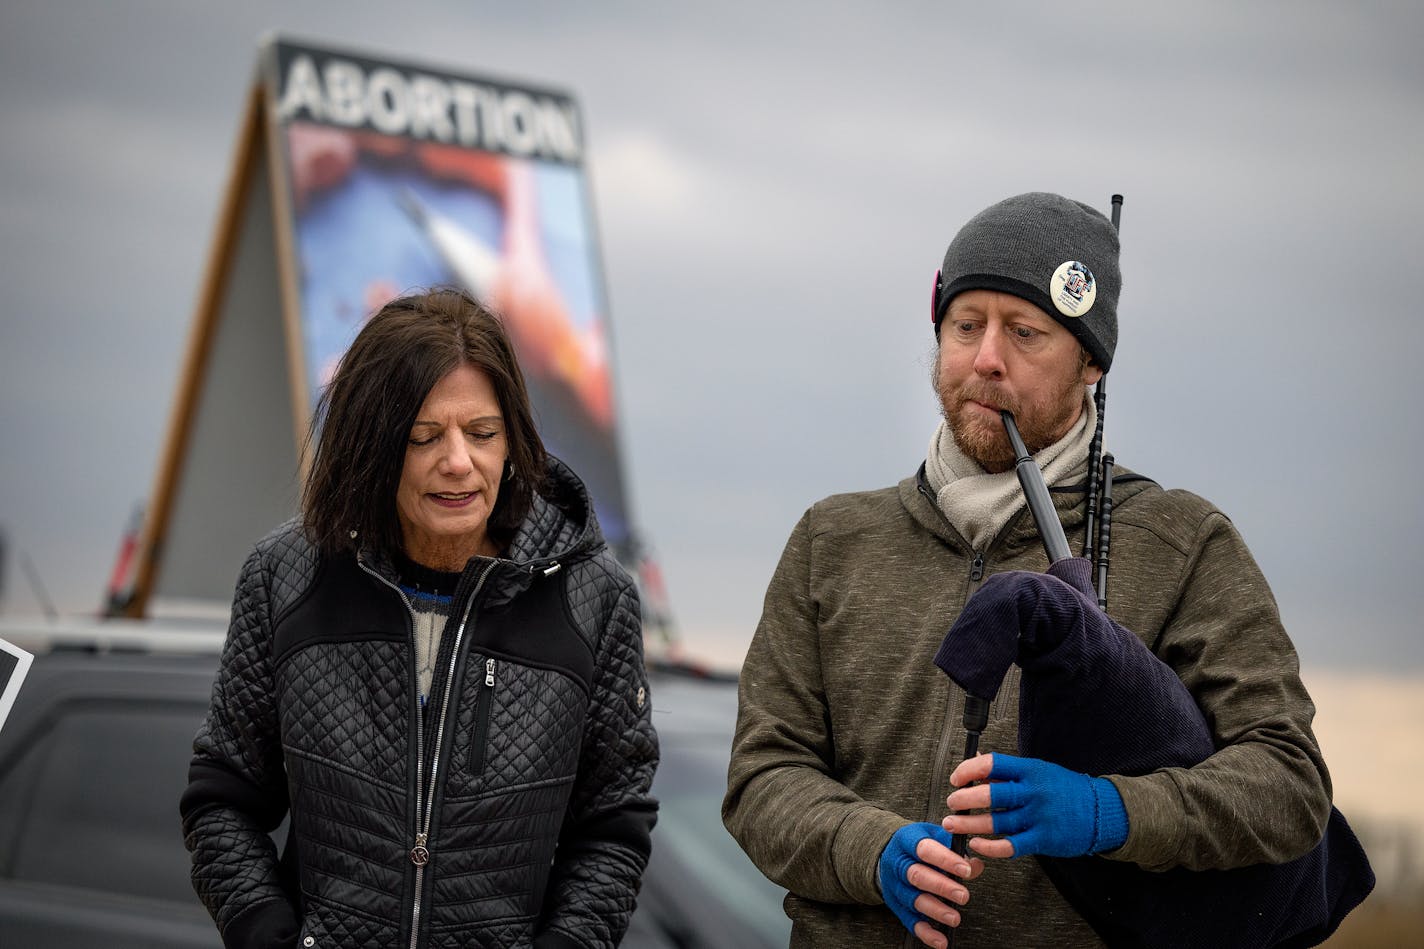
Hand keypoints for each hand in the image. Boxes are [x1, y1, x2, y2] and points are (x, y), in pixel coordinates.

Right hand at [878, 822, 982, 947]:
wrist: (887, 854)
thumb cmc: (917, 845)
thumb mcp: (934, 837)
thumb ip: (955, 849)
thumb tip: (975, 865)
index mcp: (907, 840)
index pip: (925, 849)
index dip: (945, 860)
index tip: (965, 870)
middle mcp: (898, 863)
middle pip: (917, 875)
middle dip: (942, 887)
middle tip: (963, 895)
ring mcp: (896, 885)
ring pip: (913, 900)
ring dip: (936, 910)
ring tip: (954, 918)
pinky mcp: (896, 905)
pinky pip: (909, 921)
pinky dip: (925, 932)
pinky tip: (940, 940)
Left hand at [943, 753, 1127, 858]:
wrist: (1101, 811)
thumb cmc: (1065, 789)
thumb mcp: (1039, 771)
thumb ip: (1008, 773)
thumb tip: (975, 765)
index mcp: (1030, 770)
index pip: (993, 764)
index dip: (968, 770)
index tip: (956, 778)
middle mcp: (1033, 792)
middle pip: (991, 795)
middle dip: (964, 799)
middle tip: (952, 803)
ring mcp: (1038, 817)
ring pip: (996, 822)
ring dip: (969, 824)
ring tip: (953, 823)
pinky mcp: (1043, 839)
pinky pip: (1010, 845)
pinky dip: (990, 846)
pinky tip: (977, 844)